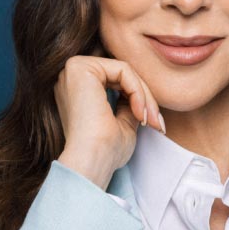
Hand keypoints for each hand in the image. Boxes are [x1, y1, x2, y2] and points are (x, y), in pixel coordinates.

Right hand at [53, 55, 163, 188]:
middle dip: (146, 98)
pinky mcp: (80, 67)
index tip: (156, 126)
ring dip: (144, 96)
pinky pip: (123, 70)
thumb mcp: (122, 124)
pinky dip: (138, 91)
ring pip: (125, 71)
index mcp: (76, 90)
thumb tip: (140, 95)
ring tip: (150, 121)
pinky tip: (140, 114)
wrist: (91, 162)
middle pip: (122, 75)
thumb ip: (128, 105)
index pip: (117, 83)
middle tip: (158, 124)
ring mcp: (73, 69)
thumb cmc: (104, 151)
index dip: (141, 101)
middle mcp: (70, 76)